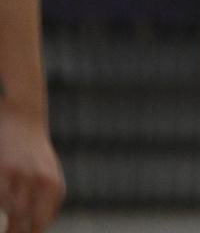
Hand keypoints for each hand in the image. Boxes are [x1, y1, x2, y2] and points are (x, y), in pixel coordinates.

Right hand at [0, 107, 64, 232]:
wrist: (23, 119)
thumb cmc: (35, 152)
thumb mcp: (49, 173)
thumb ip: (47, 198)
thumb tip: (39, 225)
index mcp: (54, 186)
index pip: (41, 222)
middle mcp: (40, 182)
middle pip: (23, 221)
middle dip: (15, 232)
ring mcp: (19, 176)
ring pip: (10, 212)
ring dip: (5, 224)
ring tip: (5, 227)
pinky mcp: (3, 170)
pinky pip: (1, 198)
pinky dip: (0, 205)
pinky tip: (0, 210)